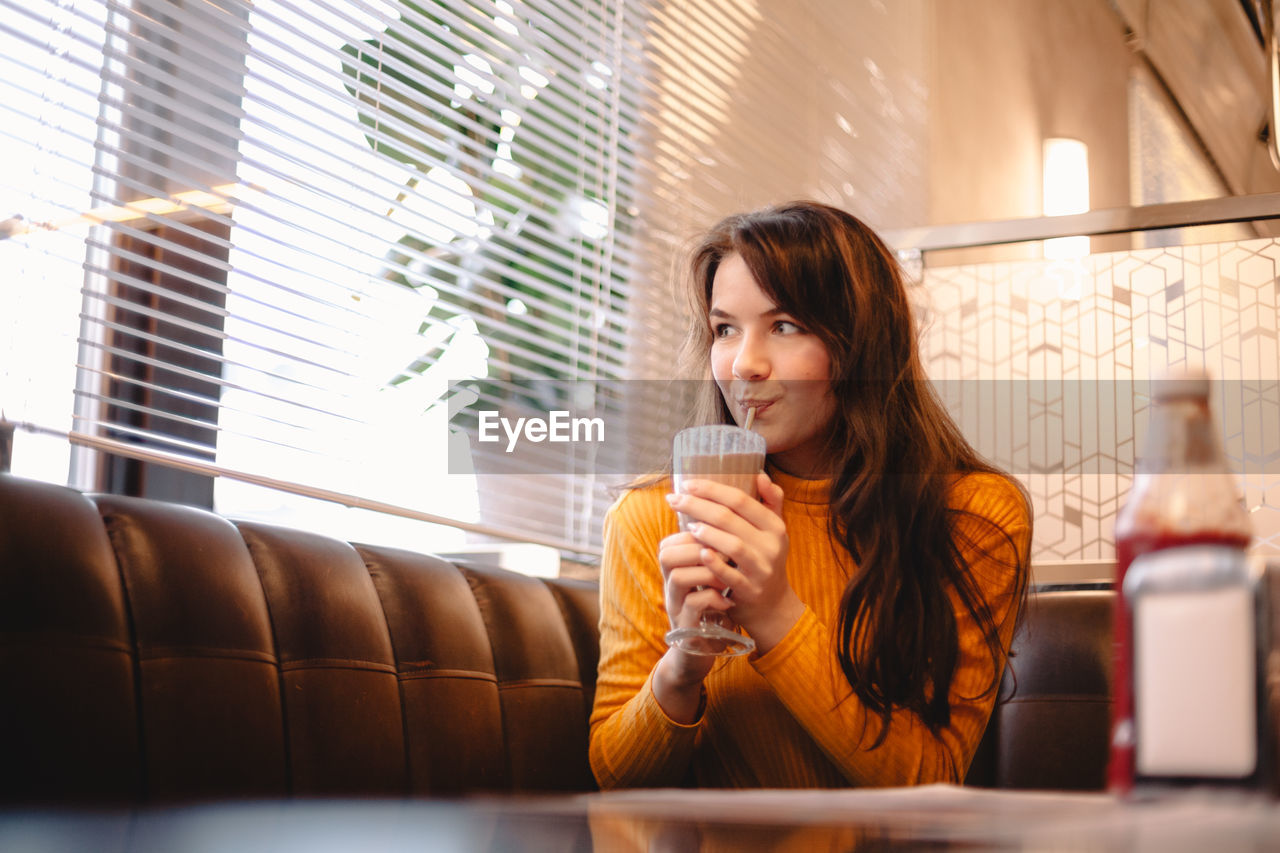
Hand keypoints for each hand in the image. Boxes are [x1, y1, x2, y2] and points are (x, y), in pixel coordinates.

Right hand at [655, 529, 728, 685]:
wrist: (700, 654)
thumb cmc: (709, 610)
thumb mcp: (707, 580)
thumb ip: (710, 557)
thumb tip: (727, 525)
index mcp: (672, 573)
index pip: (670, 541)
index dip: (695, 535)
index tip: (721, 540)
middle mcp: (668, 588)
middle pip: (667, 555)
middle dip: (700, 550)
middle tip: (727, 555)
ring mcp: (675, 608)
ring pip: (678, 577)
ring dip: (708, 573)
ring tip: (728, 579)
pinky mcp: (686, 628)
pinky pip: (694, 604)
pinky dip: (714, 599)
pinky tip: (728, 602)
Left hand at [664, 472, 803, 652]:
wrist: (772, 604)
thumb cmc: (763, 560)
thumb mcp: (772, 532)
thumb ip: (770, 502)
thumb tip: (759, 474)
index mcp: (775, 526)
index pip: (741, 500)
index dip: (712, 489)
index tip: (687, 484)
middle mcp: (772, 546)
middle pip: (730, 518)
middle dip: (697, 506)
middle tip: (674, 500)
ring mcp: (761, 569)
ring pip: (732, 545)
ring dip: (707, 533)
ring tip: (687, 525)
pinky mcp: (750, 590)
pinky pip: (730, 574)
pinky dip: (714, 563)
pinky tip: (700, 553)